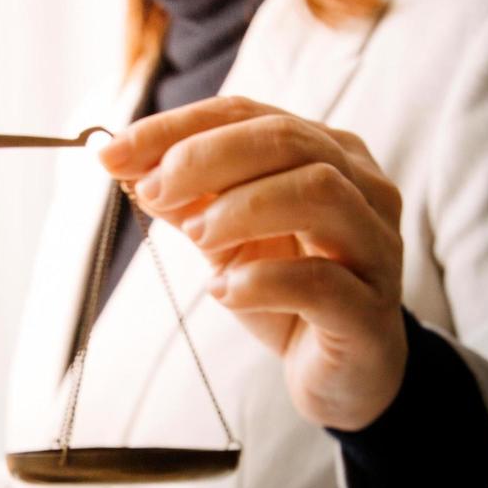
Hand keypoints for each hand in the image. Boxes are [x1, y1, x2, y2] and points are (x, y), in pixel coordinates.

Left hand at [97, 97, 409, 431]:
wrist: (340, 372)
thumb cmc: (286, 293)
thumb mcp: (226, 238)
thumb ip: (187, 199)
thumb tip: (124, 162)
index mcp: (328, 154)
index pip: (249, 115)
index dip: (176, 128)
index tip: (112, 152)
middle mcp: (364, 188)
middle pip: (287, 140)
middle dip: (204, 159)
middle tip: (151, 192)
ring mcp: (376, 246)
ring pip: (317, 193)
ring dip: (239, 209)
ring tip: (196, 238)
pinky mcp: (370, 309)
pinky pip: (319, 280)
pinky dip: (259, 280)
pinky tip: (224, 292)